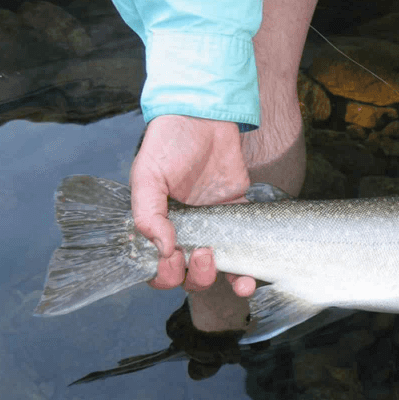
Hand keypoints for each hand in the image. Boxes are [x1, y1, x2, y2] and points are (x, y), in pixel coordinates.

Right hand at [131, 115, 256, 295]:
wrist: (205, 118)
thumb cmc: (170, 144)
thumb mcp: (148, 175)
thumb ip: (149, 212)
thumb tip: (162, 248)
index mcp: (158, 227)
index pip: (158, 268)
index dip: (165, 274)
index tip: (174, 259)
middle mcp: (186, 233)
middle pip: (190, 276)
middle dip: (197, 277)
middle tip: (205, 252)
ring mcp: (214, 228)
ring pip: (219, 271)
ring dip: (225, 281)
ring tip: (231, 271)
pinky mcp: (239, 219)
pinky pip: (244, 253)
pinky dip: (248, 271)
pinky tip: (250, 277)